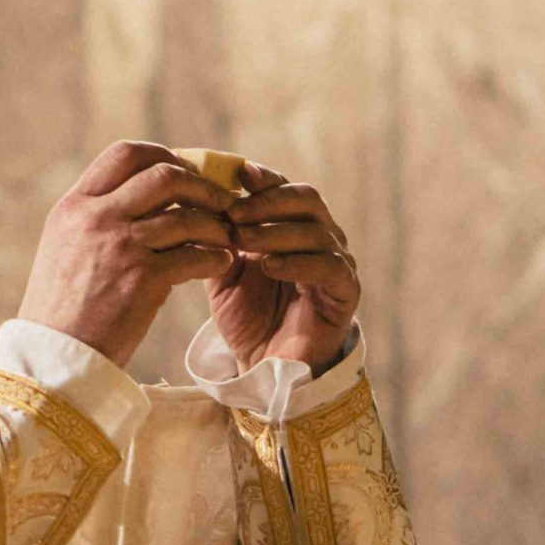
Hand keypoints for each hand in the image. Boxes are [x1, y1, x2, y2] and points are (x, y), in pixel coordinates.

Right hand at [18, 141, 235, 366]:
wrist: (54, 357)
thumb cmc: (61, 308)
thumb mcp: (63, 247)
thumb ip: (94, 218)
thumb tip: (138, 196)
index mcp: (74, 206)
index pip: (125, 154)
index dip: (162, 155)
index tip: (182, 171)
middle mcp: (96, 218)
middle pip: (163, 174)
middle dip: (200, 183)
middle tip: (218, 199)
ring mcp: (120, 246)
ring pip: (186, 215)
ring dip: (215, 224)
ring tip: (225, 236)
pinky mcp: (143, 280)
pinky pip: (196, 256)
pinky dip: (215, 257)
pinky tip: (220, 263)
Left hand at [208, 161, 360, 371]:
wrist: (264, 369)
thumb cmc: (248, 320)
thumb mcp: (223, 274)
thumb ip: (217, 239)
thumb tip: (199, 201)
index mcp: (293, 228)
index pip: (284, 189)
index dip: (263, 178)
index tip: (236, 174)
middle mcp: (321, 238)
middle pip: (306, 200)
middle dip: (267, 202)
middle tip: (233, 211)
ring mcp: (337, 264)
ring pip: (316, 230)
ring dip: (275, 231)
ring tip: (242, 238)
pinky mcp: (346, 292)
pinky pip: (329, 266)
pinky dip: (297, 261)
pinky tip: (269, 266)